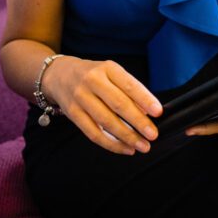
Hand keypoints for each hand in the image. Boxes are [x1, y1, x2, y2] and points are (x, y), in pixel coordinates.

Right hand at [43, 56, 162, 154]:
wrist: (59, 74)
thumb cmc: (93, 75)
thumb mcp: (111, 73)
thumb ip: (128, 89)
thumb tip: (148, 112)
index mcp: (107, 68)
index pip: (129, 84)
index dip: (145, 99)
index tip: (158, 112)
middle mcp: (92, 81)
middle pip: (118, 104)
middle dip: (138, 122)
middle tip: (153, 134)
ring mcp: (81, 97)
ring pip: (105, 121)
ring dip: (126, 136)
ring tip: (142, 146)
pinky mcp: (73, 113)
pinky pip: (93, 133)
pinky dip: (111, 144)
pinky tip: (125, 148)